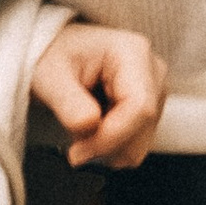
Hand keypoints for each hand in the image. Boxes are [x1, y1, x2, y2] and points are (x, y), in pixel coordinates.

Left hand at [29, 22, 166, 171]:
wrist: (57, 59)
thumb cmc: (55, 58)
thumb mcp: (50, 75)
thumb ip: (69, 101)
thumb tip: (89, 125)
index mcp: (133, 52)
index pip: (139, 107)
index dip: (111, 136)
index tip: (78, 152)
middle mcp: (152, 71)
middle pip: (143, 127)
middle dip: (105, 145)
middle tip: (73, 144)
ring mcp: (154, 92)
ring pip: (140, 143)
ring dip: (106, 149)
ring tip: (80, 128)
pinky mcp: (150, 110)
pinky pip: (135, 145)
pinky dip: (111, 148)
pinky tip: (93, 129)